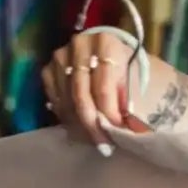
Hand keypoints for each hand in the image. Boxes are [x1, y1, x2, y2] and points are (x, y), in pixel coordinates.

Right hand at [42, 28, 150, 148]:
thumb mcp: (139, 78)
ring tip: (94, 139)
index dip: (110, 112)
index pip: (103, 86)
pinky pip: (55, 100)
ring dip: (80, 124)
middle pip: (81, 94)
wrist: (111, 53)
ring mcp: (60, 57)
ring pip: (66, 100)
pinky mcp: (48, 69)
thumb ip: (133, 100)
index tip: (118, 131)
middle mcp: (79, 45)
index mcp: (106, 42)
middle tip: (103, 144)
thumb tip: (134, 130)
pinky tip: (79, 126)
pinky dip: (67, 116)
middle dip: (92, 124)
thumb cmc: (129, 67)